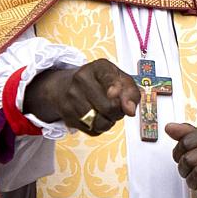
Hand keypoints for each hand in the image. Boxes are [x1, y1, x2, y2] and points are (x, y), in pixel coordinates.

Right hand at [22, 58, 139, 135]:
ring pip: (100, 122)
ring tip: (105, 111)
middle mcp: (82, 79)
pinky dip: (99, 127)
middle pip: (109, 106)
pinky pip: (92, 130)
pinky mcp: (67, 114)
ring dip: (109, 121)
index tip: (114, 93)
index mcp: (98, 67)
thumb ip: (131, 92)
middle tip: (116, 105)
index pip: (107, 76)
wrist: (65, 86)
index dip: (113, 86)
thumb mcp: (119, 79)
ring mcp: (72, 97)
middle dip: (118, 111)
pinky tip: (95, 116)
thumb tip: (131, 110)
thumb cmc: (98, 82)